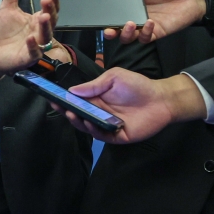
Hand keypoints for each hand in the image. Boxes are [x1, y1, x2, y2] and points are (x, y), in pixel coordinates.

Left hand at [0, 0, 52, 79]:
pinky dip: (34, 46)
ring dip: (45, 26)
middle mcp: (39, 32)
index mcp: (37, 20)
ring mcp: (36, 45)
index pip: (50, 9)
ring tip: (44, 16)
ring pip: (45, 36)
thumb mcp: (8, 6)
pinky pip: (34, 52)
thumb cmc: (3, 30)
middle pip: (51, 21)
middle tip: (47, 0)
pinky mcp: (27, 57)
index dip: (53, 0)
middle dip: (50, 10)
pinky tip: (31, 38)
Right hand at [59, 70, 206, 142]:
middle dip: (67, 111)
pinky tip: (89, 123)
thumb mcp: (114, 77)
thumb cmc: (138, 85)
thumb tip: (72, 90)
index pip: (76, 101)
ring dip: (78, 121)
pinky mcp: (117, 136)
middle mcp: (99, 113)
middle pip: (79, 115)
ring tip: (73, 114)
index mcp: (97, 99)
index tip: (52, 97)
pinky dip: (94, 130)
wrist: (160, 98)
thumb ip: (94, 85)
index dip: (64, 100)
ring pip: (87, 127)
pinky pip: (102, 135)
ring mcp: (107, 125)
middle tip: (59, 107)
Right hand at [102, 0, 208, 43]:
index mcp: (129, 4)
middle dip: (110, 32)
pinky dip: (145, 32)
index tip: (98, 16)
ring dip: (126, 33)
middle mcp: (134, 16)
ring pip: (129, 37)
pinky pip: (146, 37)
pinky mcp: (156, 33)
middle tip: (108, 30)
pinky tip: (149, 22)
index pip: (112, 12)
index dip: (103, 16)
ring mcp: (144, 26)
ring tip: (129, 23)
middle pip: (117, 29)